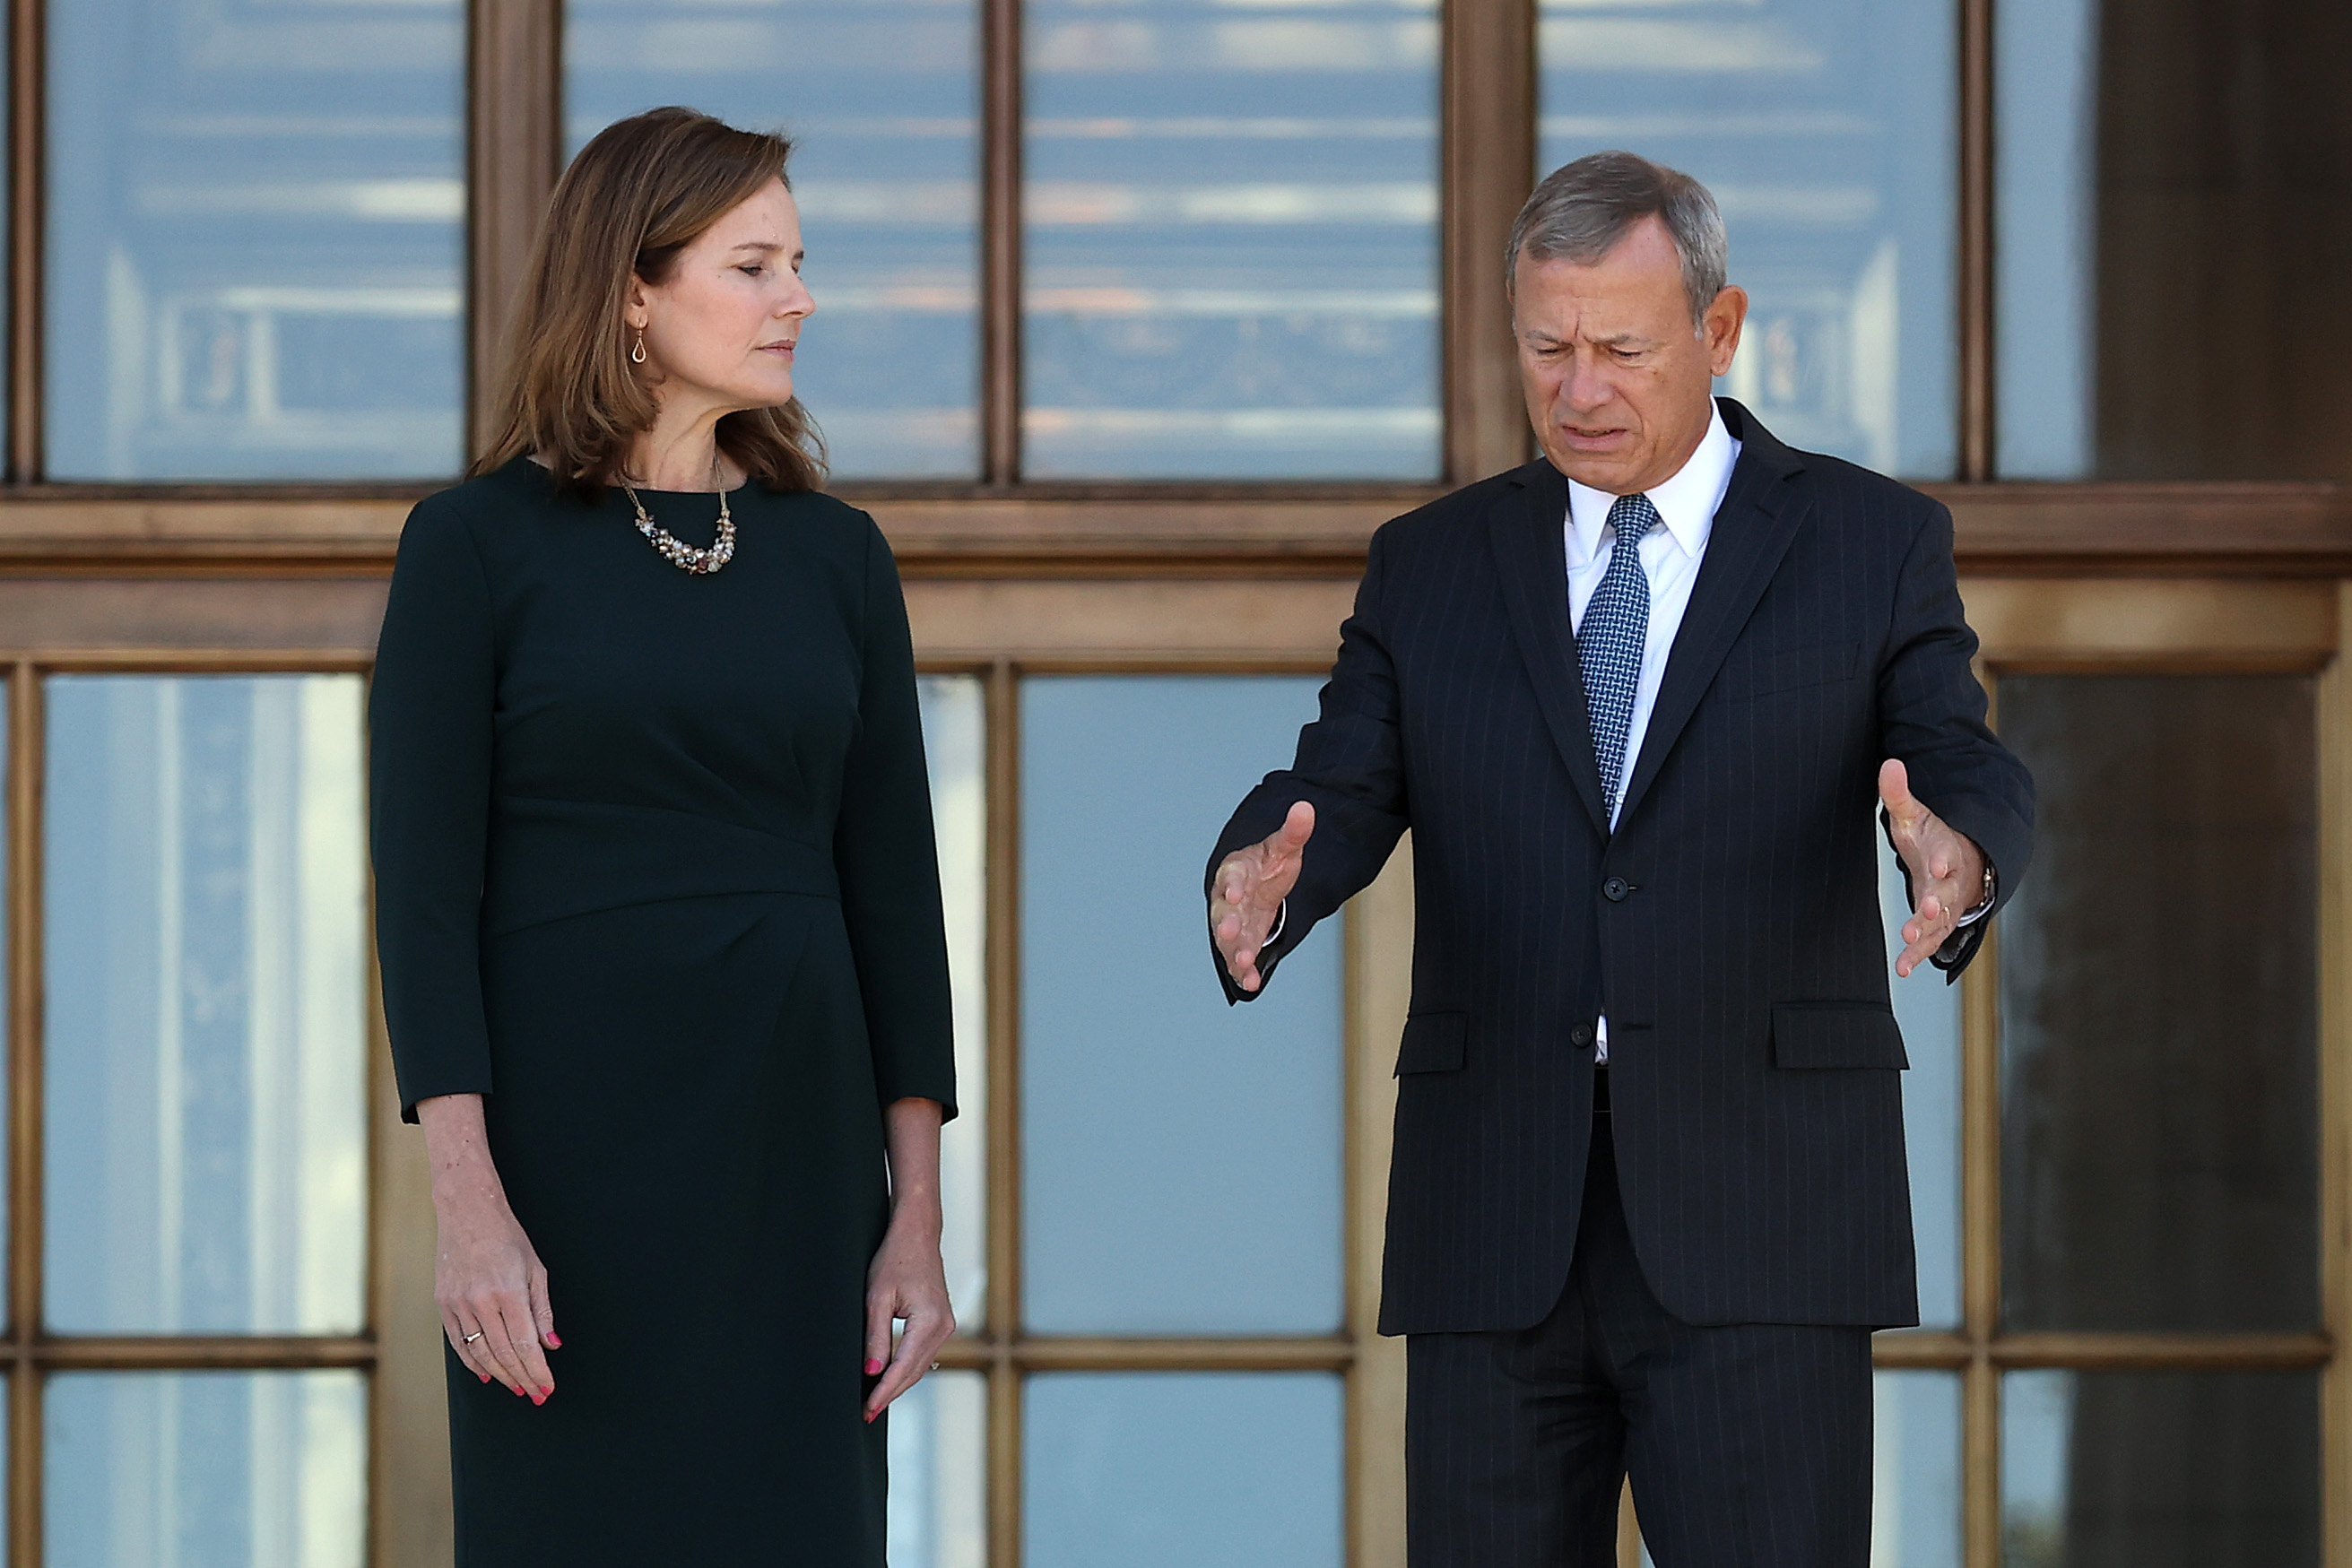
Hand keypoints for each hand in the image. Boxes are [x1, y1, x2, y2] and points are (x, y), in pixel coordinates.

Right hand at [418, 1094, 559, 1403]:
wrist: (467, 1212)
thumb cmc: (508, 1237)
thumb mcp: (536, 1268)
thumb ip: (543, 1310)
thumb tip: (552, 1345)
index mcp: (509, 1291)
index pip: (525, 1344)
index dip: (537, 1370)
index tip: (547, 1387)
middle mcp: (481, 1301)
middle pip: (503, 1354)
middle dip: (522, 1378)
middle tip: (536, 1395)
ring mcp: (458, 1304)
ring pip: (480, 1353)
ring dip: (501, 1375)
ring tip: (518, 1388)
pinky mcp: (443, 1304)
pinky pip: (459, 1344)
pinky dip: (473, 1363)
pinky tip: (488, 1375)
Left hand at [863, 1221, 954, 1422]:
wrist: (917, 1236)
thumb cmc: (895, 1259)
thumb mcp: (877, 1298)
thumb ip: (876, 1338)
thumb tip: (873, 1372)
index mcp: (930, 1321)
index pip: (903, 1367)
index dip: (884, 1391)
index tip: (867, 1409)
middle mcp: (944, 1327)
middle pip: (915, 1372)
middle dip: (890, 1393)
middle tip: (866, 1412)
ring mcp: (946, 1326)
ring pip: (920, 1365)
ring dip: (898, 1383)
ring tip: (874, 1400)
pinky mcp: (941, 1323)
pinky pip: (923, 1354)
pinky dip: (906, 1368)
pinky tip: (890, 1378)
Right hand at [1211, 800, 1314, 992]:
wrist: (1260, 883)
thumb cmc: (1267, 865)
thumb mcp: (1284, 848)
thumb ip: (1294, 832)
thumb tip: (1306, 808)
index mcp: (1236, 871)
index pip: (1231, 875)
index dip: (1231, 882)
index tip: (1236, 890)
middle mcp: (1228, 898)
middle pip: (1222, 910)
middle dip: (1224, 922)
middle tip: (1228, 932)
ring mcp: (1233, 922)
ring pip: (1227, 938)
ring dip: (1233, 950)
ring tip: (1243, 963)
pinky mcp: (1241, 942)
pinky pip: (1238, 958)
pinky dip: (1243, 971)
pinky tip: (1251, 983)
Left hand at [1880, 758, 1987, 978]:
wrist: (1961, 860)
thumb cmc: (1932, 835)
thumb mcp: (1914, 813)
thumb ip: (1898, 793)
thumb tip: (1890, 764)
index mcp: (1945, 850)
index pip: (1947, 853)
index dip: (1945, 859)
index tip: (1941, 865)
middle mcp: (1950, 881)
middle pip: (1947, 892)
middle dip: (1939, 902)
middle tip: (1930, 911)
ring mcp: (1947, 904)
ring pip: (1940, 921)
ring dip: (1926, 932)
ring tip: (1910, 941)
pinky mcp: (1939, 923)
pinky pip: (1932, 941)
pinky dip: (1919, 954)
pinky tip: (1903, 968)